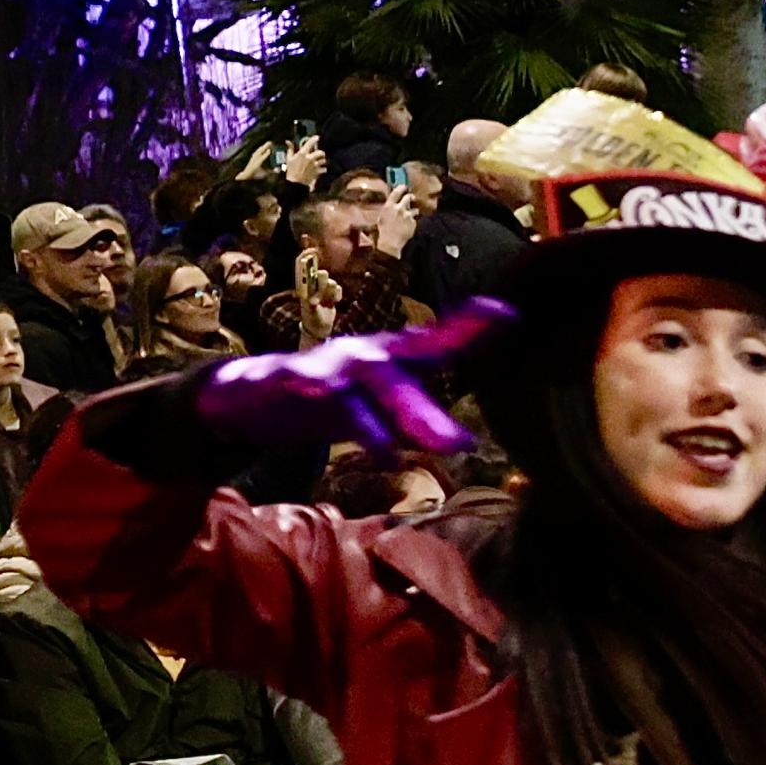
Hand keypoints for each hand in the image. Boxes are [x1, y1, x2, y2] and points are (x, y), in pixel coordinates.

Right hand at [181, 298, 506, 463]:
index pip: (436, 344)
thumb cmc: (335, 401)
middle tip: (458, 445)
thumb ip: (422, 418)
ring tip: (392, 451)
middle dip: (426, 410)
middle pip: (399, 374)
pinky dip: (305, 383)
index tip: (508, 312)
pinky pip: (295, 380)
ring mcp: (323, 364)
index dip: (470, 328)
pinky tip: (309, 387)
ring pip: (357, 381)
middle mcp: (363, 356)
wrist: (257, 393)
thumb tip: (466, 441)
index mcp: (391, 362)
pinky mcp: (283, 377)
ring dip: (379, 414)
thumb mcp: (383, 410)